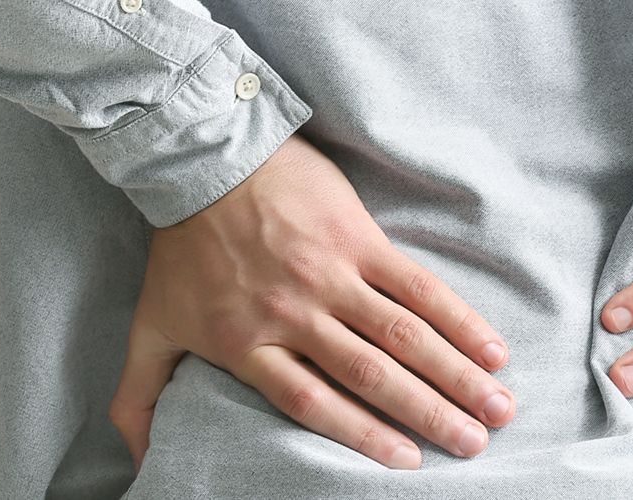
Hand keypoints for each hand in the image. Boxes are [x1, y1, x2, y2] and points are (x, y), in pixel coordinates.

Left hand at [108, 136, 515, 469]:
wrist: (205, 159)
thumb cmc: (180, 248)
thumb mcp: (149, 326)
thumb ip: (140, 394)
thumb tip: (134, 454)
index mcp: (250, 343)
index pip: (313, 401)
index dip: (361, 433)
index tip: (407, 461)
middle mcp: (295, 314)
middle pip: (371, 375)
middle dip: (428, 413)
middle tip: (475, 446)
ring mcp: (331, 275)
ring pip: (403, 336)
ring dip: (455, 374)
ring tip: (498, 408)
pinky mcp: (358, 239)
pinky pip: (416, 286)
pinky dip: (457, 319)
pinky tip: (491, 348)